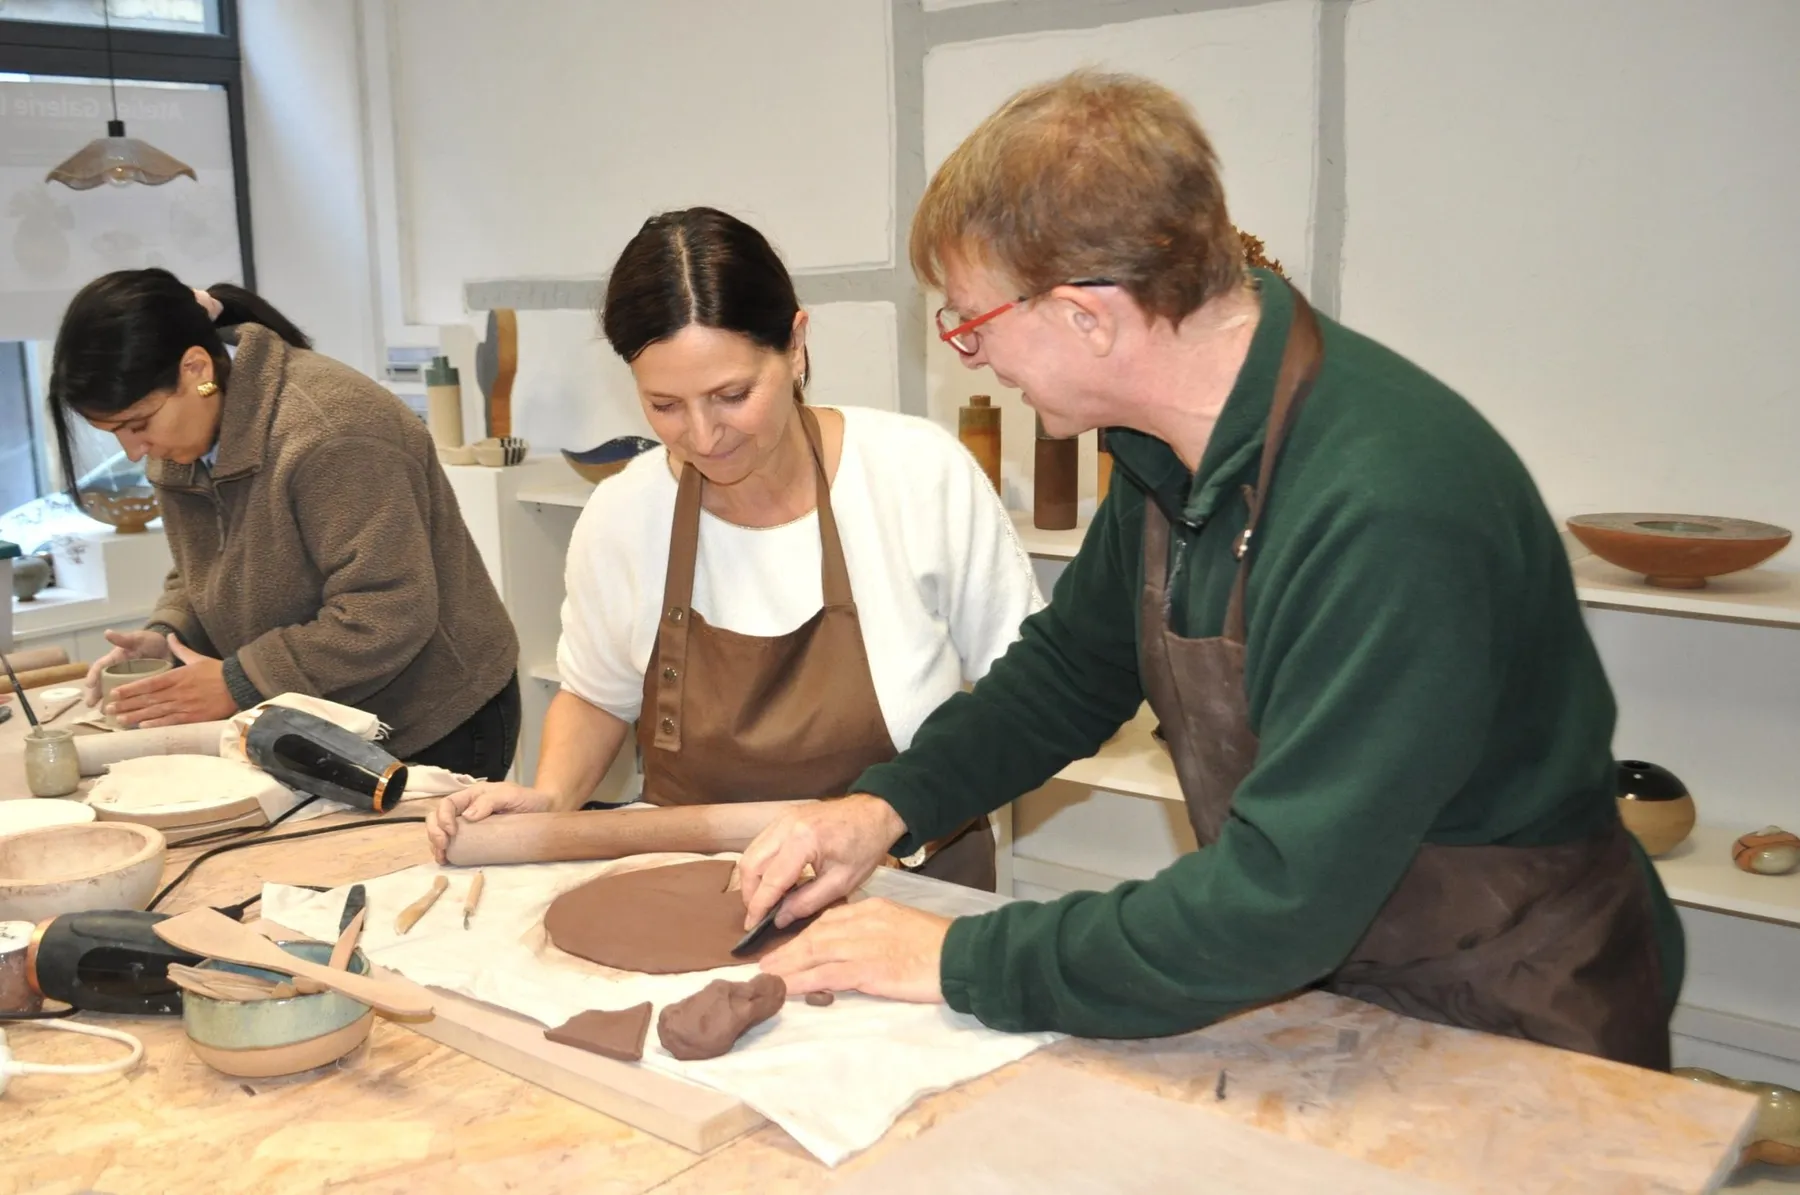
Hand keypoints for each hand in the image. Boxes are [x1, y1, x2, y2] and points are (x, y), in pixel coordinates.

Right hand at [83, 628, 170, 706]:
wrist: (167, 647)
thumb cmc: (148, 641)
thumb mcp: (137, 638)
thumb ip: (123, 638)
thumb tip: (107, 632)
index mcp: (115, 660)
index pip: (100, 667)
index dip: (93, 675)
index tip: (88, 685)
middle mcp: (118, 672)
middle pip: (103, 684)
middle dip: (96, 694)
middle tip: (91, 705)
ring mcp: (128, 681)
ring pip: (114, 693)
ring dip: (109, 702)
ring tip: (104, 713)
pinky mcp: (140, 689)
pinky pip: (131, 698)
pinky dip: (127, 706)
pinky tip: (124, 715)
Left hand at [104, 635, 234, 728]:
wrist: (239, 684)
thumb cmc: (217, 671)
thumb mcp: (197, 657)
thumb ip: (180, 649)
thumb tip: (169, 636)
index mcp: (177, 676)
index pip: (148, 683)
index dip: (129, 689)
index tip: (114, 693)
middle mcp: (177, 691)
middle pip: (147, 699)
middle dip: (126, 704)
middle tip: (108, 710)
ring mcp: (185, 705)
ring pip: (155, 712)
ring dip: (135, 716)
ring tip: (119, 720)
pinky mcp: (194, 717)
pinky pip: (171, 721)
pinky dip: (156, 724)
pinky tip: (143, 726)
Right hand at [427, 781, 556, 863]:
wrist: (544, 811)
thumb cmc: (528, 800)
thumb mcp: (510, 795)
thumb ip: (490, 801)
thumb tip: (468, 816)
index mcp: (472, 796)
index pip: (447, 804)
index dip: (443, 818)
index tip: (452, 832)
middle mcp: (467, 809)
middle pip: (438, 818)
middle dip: (435, 832)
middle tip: (442, 847)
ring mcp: (469, 825)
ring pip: (442, 832)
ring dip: (436, 844)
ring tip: (442, 857)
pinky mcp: (475, 839)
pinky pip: (455, 844)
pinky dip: (447, 851)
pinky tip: (448, 860)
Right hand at [737, 793, 907, 930]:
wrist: (876, 813)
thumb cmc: (865, 846)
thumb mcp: (841, 882)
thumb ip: (807, 902)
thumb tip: (779, 918)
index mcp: (803, 840)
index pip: (770, 880)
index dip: (758, 906)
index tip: (752, 926)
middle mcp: (785, 825)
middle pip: (751, 864)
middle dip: (750, 893)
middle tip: (759, 915)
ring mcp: (782, 819)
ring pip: (752, 853)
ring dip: (753, 879)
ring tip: (766, 901)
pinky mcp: (783, 818)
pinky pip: (761, 844)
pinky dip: (761, 865)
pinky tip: (775, 882)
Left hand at [759, 899, 949, 1002]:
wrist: (962, 954)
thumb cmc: (939, 945)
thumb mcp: (903, 925)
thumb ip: (877, 931)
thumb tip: (855, 946)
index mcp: (873, 909)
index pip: (829, 920)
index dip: (804, 934)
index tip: (787, 945)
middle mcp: (863, 922)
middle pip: (816, 934)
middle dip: (788, 949)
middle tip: (765, 962)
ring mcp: (864, 945)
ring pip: (815, 952)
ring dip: (787, 964)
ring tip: (766, 975)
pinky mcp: (869, 969)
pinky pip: (827, 975)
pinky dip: (803, 981)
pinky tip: (786, 987)